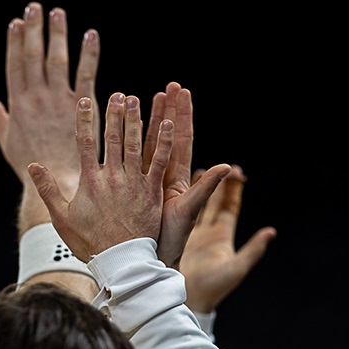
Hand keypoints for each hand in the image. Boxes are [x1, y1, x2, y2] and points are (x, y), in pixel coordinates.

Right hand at [0, 1, 99, 232]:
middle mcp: (38, 102)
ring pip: (58, 62)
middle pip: (33, 59)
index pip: (15, 68)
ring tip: (58, 13)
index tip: (16, 22)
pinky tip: (91, 36)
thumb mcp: (8, 143)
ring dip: (58, 36)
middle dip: (33, 32)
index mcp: (19, 108)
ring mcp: (61, 103)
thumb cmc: (33, 168)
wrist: (62, 186)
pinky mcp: (84, 108)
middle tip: (35, 7)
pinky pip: (87, 76)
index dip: (15, 44)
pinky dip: (89, 55)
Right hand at [31, 93, 169, 258]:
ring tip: (137, 99)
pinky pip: (160, 162)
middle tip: (117, 94)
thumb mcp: (61, 218)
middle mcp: (112, 177)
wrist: (119, 261)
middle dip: (115, 113)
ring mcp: (134, 183)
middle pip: (113, 138)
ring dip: (137, 120)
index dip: (85, 120)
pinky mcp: (152, 192)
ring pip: (136, 144)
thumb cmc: (90, 242)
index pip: (86, 143)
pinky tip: (167, 123)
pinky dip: (164, 142)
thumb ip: (47, 190)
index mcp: (89, 181)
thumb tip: (32, 166)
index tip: (84, 102)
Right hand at [143, 82, 228, 269]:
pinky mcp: (132, 192)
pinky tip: (120, 128)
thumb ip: (207, 191)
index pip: (182, 139)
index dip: (181, 115)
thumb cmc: (169, 243)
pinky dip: (126, 146)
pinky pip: (129, 165)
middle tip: (166, 87)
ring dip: (145, 123)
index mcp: (179, 180)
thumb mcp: (190, 214)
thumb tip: (227, 167)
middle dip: (167, 111)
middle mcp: (165, 179)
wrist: (146, 262)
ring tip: (139, 97)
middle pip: (167, 138)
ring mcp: (147, 184)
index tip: (181, 92)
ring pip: (146, 147)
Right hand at [181, 165, 276, 312]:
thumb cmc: (214, 288)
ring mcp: (193, 235)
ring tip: (197, 170)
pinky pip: (180, 216)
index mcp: (223, 236)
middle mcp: (209, 233)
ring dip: (198, 190)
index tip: (236, 170)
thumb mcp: (236, 268)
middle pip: (215, 202)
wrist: (189, 300)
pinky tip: (175, 191)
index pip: (230, 207)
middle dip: (218, 183)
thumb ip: (253, 250)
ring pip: (197, 206)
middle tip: (219, 165)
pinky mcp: (179, 240)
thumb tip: (271, 232)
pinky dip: (181, 203)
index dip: (233, 189)